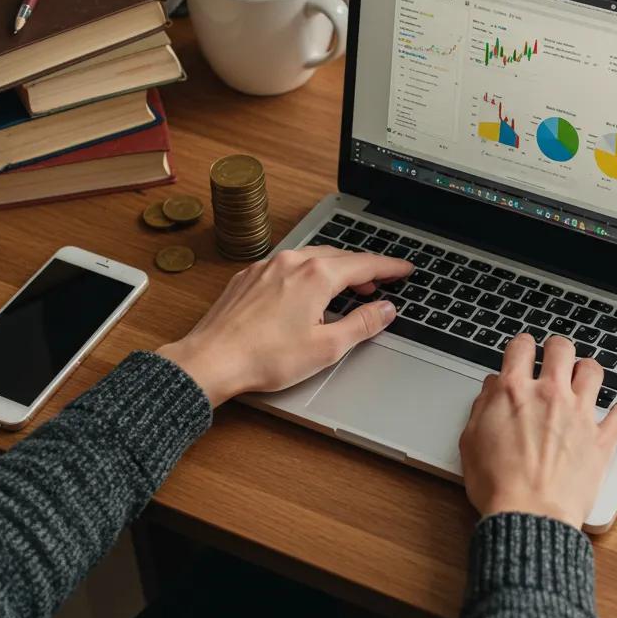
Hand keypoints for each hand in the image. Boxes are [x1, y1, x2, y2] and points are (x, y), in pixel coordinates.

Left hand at [158, 247, 412, 404]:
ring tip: (347, 287)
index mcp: (316, 275)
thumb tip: (386, 310)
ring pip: (311, 258)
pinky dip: (307, 273)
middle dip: (363, 268)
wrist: (212, 360)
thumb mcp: (327, 347)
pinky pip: (287, 266)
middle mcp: (292, 262)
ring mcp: (267, 266)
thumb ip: (362, 324)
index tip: (405, 269)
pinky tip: (306, 292)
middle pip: (339, 257)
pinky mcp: (248, 277)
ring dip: (335, 269)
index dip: (390, 267)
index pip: (365, 263)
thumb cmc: (265, 358)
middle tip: (380, 282)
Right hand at [459, 334, 616, 529]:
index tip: (523, 351)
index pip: (521, 347)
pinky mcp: (601, 440)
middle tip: (555, 358)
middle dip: (557, 349)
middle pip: (561, 349)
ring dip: (587, 371)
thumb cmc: (497, 485)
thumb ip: (483, 407)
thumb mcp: (471, 440)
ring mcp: (579, 415)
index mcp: (514, 391)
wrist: (528, 516)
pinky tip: (613, 415)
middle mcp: (549, 395)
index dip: (522, 346)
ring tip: (582, 379)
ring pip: (593, 371)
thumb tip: (491, 389)